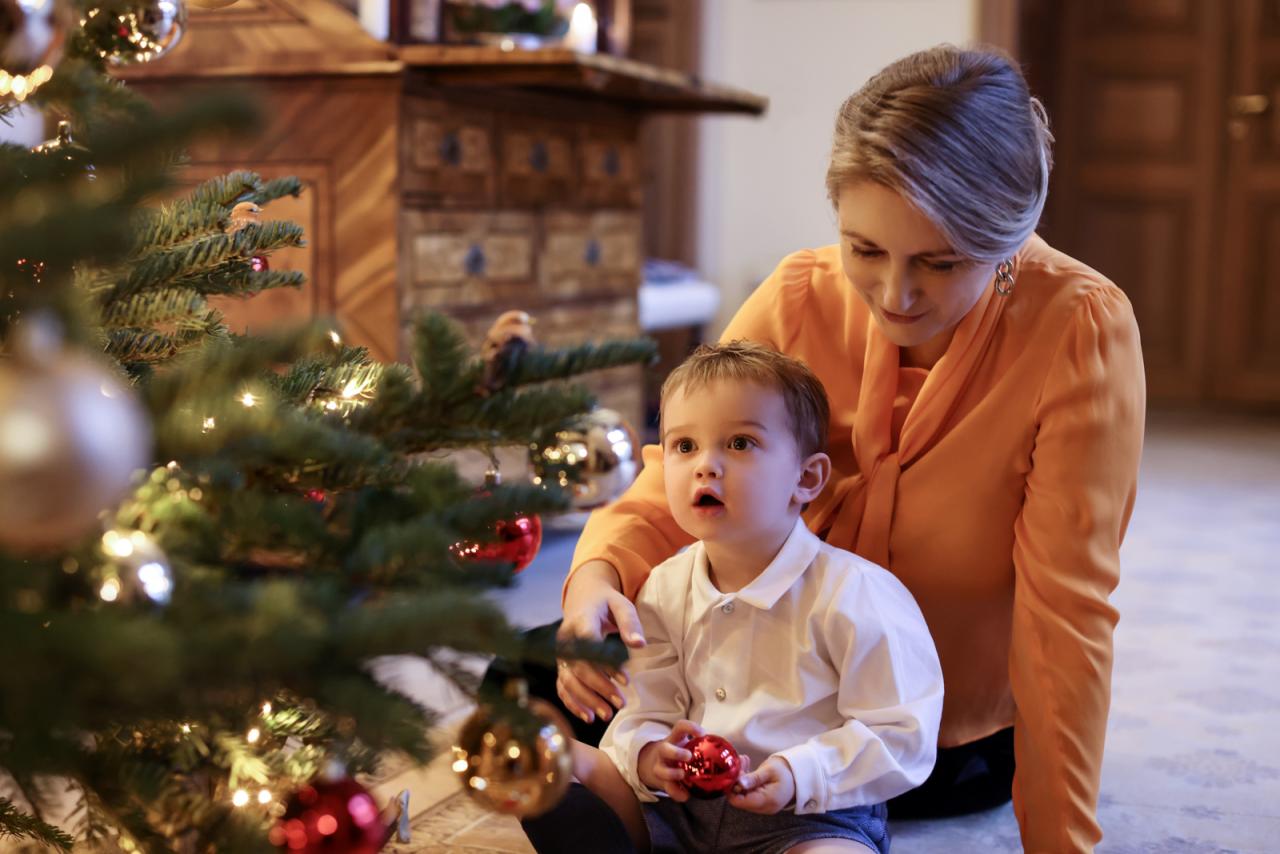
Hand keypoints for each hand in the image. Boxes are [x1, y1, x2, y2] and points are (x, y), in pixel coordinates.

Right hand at [557, 560, 646, 723]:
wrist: (584, 599)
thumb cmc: (606, 604)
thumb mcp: (622, 605)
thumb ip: (630, 623)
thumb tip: (639, 644)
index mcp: (581, 620)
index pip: (589, 644)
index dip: (606, 664)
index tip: (626, 680)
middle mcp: (566, 639)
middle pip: (578, 667)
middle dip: (599, 687)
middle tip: (620, 703)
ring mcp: (561, 653)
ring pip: (568, 680)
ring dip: (586, 699)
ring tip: (607, 714)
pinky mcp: (562, 664)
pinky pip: (562, 686)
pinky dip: (573, 703)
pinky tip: (589, 716)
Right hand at [637, 720, 703, 801]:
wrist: (658, 767)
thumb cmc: (682, 755)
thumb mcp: (691, 747)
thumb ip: (710, 750)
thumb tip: (741, 759)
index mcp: (675, 739)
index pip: (680, 727)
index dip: (690, 728)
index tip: (702, 734)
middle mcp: (664, 751)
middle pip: (665, 749)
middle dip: (675, 752)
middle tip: (688, 756)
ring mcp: (660, 767)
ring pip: (660, 770)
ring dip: (671, 773)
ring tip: (682, 775)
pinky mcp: (661, 782)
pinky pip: (667, 788)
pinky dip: (676, 793)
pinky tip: (686, 796)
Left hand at [728, 755, 795, 814]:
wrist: (800, 775)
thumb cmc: (786, 771)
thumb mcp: (770, 770)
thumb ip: (754, 778)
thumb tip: (738, 783)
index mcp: (766, 801)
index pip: (739, 801)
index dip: (731, 788)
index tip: (731, 772)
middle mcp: (763, 807)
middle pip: (740, 797)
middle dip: (736, 780)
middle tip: (739, 762)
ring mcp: (763, 806)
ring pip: (743, 794)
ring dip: (741, 778)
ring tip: (744, 760)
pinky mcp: (762, 801)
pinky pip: (749, 793)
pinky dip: (746, 781)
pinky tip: (747, 766)